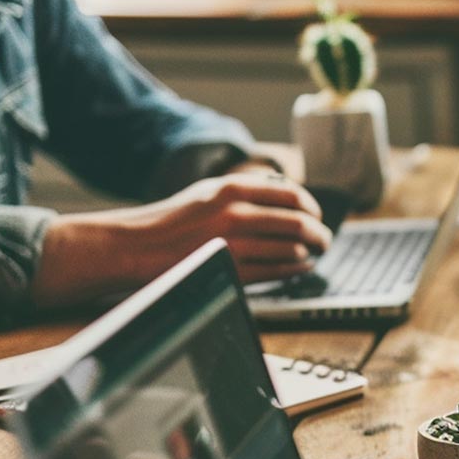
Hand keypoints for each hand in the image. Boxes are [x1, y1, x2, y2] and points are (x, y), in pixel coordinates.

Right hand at [37, 174, 329, 306]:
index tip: (317, 214)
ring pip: (292, 247)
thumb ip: (243, 193)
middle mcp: (235, 213)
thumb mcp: (206, 193)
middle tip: (324, 238)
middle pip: (298, 222)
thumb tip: (285, 198)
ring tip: (314, 253)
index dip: (312, 207)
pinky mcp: (231, 270)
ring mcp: (234, 243)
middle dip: (319, 232)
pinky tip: (301, 266)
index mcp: (230, 189)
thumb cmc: (170, 221)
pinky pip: (278, 270)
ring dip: (310, 252)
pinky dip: (297, 269)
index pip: (290, 194)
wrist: (133, 246)